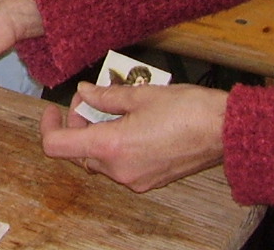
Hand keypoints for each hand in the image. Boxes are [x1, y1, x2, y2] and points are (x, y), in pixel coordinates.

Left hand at [40, 82, 227, 190]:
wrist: (225, 132)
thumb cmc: (187, 110)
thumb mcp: (139, 94)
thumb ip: (105, 95)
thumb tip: (85, 93)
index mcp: (112, 147)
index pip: (58, 145)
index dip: (49, 125)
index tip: (52, 109)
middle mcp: (120, 170)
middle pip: (79, 151)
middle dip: (79, 123)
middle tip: (92, 98)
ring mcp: (136, 179)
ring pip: (99, 158)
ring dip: (97, 133)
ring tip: (114, 106)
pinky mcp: (150, 180)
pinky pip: (119, 165)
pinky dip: (115, 144)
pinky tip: (130, 122)